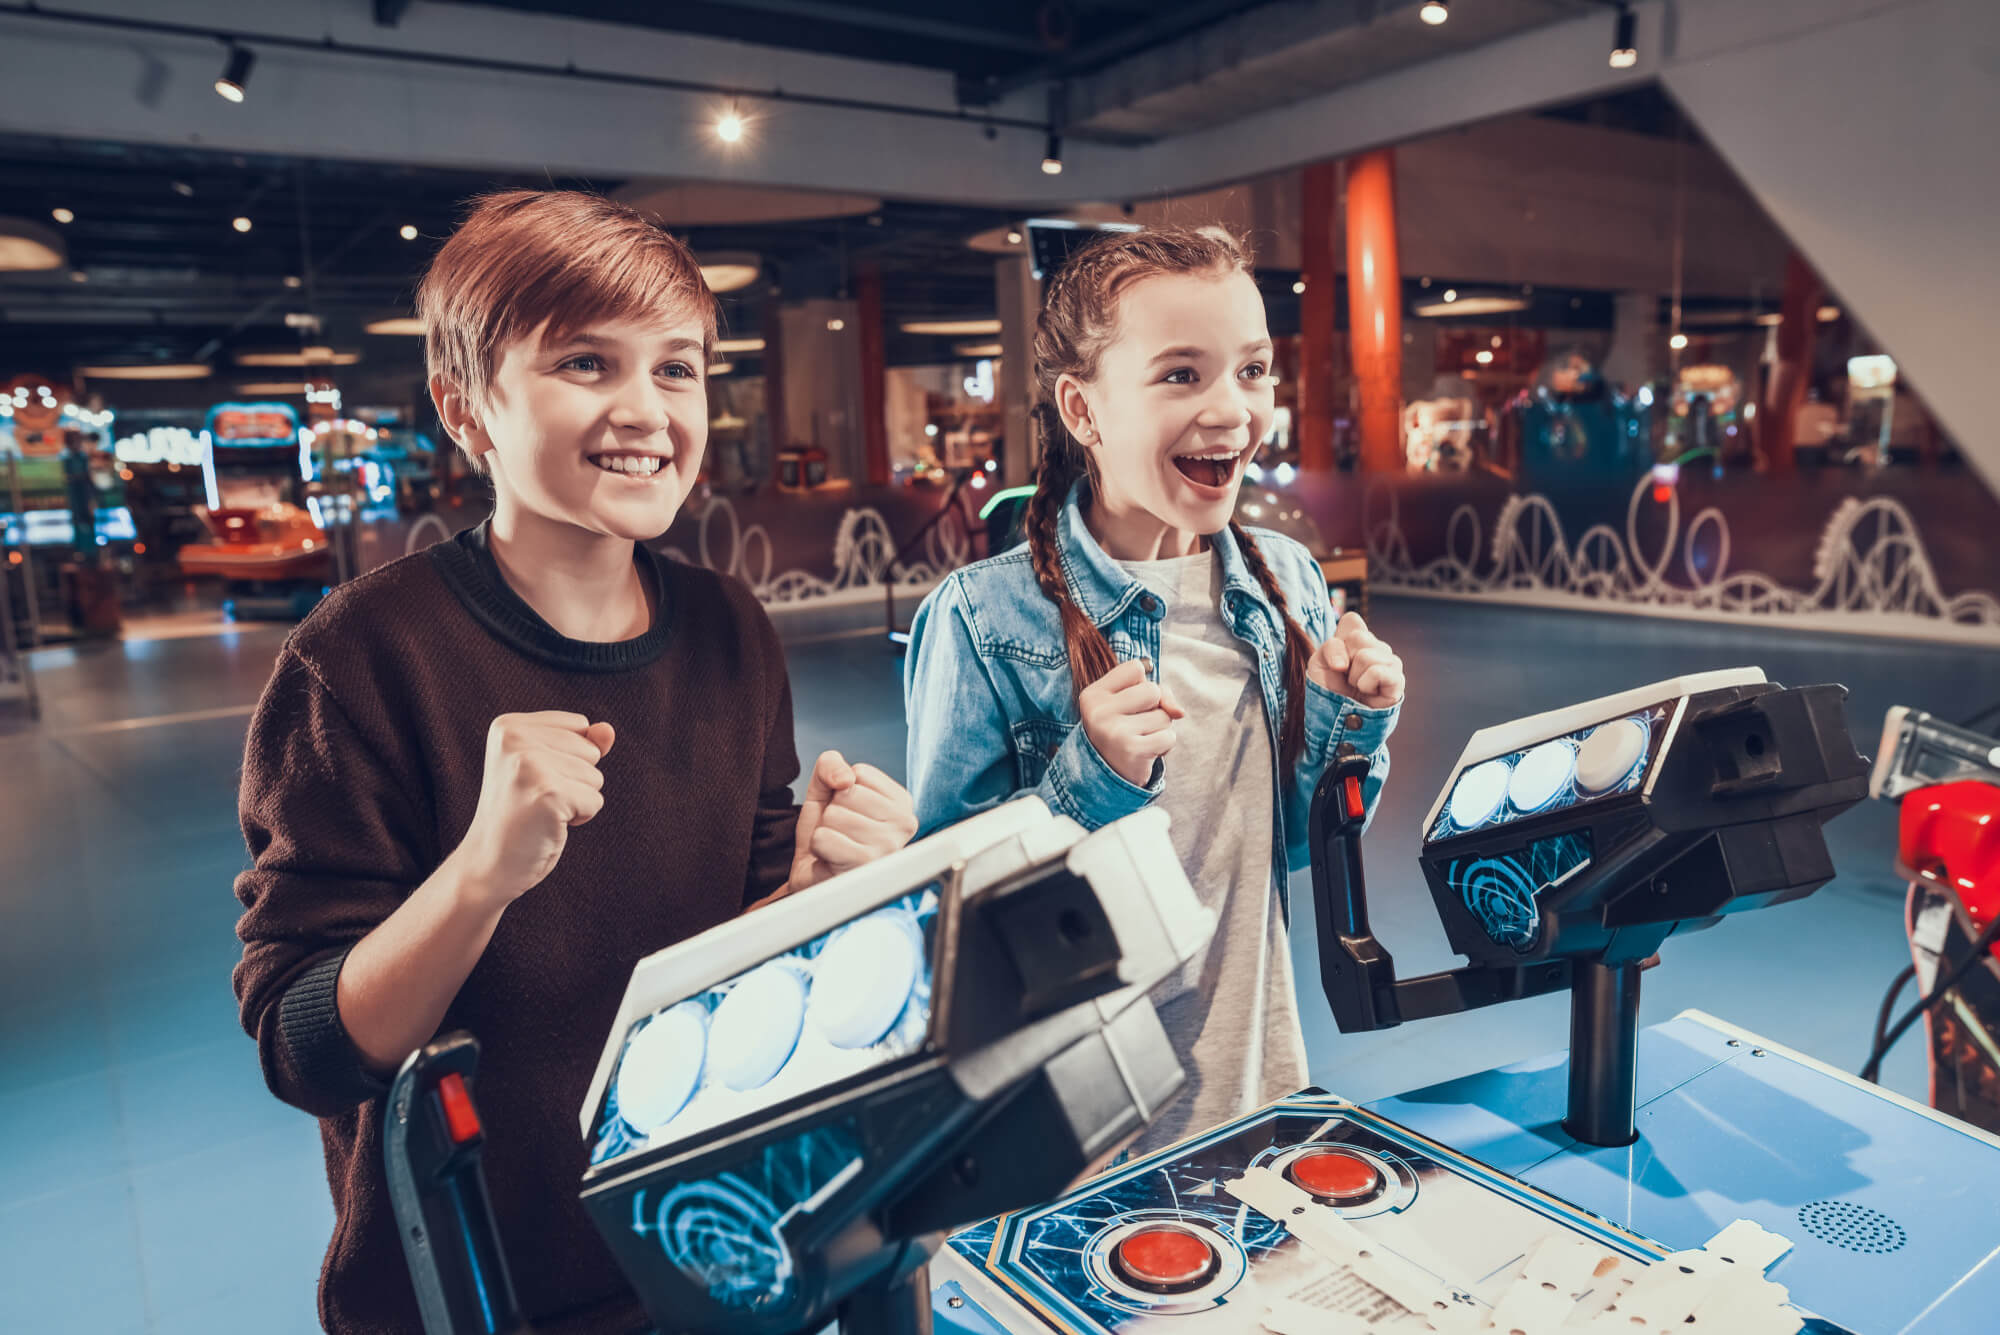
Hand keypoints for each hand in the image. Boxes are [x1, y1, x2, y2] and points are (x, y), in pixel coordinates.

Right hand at [454, 711, 613, 907]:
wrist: (488, 864)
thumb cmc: (521, 815)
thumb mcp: (548, 768)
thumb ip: (582, 742)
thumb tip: (608, 729)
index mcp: (508, 726)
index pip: (579, 725)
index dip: (569, 758)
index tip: (533, 780)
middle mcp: (514, 739)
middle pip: (590, 750)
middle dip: (575, 780)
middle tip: (536, 799)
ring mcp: (530, 766)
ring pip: (595, 777)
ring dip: (576, 800)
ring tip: (540, 811)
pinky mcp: (548, 794)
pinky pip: (595, 801)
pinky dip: (580, 817)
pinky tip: (548, 824)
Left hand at [786, 751, 918, 893]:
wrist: (814, 874)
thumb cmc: (828, 833)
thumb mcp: (826, 789)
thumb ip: (831, 765)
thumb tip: (844, 778)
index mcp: (901, 803)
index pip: (859, 773)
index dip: (841, 790)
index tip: (849, 812)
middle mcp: (903, 825)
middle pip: (847, 794)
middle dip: (833, 811)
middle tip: (840, 832)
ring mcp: (887, 847)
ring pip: (835, 815)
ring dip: (826, 830)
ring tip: (837, 845)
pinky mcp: (865, 866)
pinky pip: (824, 838)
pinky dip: (819, 847)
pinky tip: (832, 858)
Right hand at [1079, 658, 1185, 787]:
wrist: (1107, 777)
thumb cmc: (1122, 731)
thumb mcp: (1132, 704)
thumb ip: (1159, 693)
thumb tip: (1179, 712)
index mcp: (1093, 695)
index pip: (1135, 668)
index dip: (1140, 684)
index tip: (1127, 703)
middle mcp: (1099, 711)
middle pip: (1153, 690)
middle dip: (1154, 708)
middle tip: (1135, 725)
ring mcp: (1114, 731)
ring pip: (1164, 715)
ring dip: (1159, 728)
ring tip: (1139, 739)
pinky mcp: (1132, 750)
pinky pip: (1169, 737)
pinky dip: (1164, 745)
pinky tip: (1145, 752)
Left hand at [1307, 612, 1404, 708]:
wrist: (1337, 719)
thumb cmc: (1329, 689)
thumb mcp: (1318, 662)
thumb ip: (1331, 646)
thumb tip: (1350, 660)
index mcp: (1360, 639)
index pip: (1352, 621)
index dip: (1337, 642)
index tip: (1334, 662)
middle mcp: (1378, 647)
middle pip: (1358, 637)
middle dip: (1345, 661)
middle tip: (1347, 678)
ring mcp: (1391, 662)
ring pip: (1366, 656)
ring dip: (1354, 677)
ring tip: (1357, 687)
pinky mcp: (1398, 680)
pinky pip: (1378, 671)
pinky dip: (1365, 684)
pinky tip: (1368, 693)